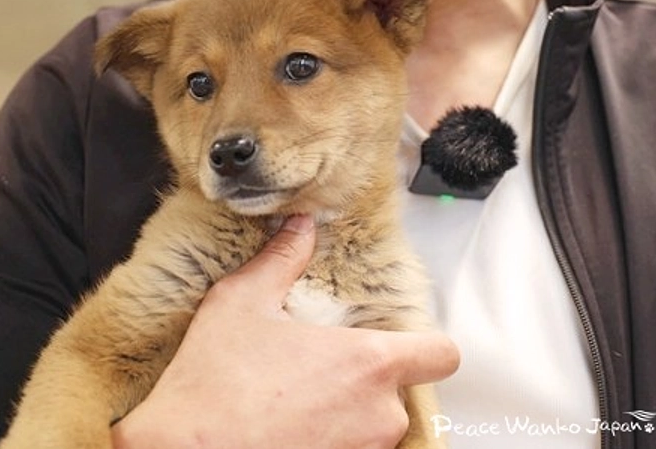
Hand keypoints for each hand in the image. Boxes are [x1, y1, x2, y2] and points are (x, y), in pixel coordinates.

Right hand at [111, 216, 458, 448]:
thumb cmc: (214, 385)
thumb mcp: (242, 302)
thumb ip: (281, 260)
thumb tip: (300, 228)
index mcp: (366, 362)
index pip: (441, 354)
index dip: (426, 345)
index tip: (399, 342)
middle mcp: (378, 415)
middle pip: (401, 391)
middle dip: (367, 381)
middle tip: (320, 371)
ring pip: (375, 426)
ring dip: (349, 413)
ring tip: (299, 400)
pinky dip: (332, 438)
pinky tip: (292, 426)